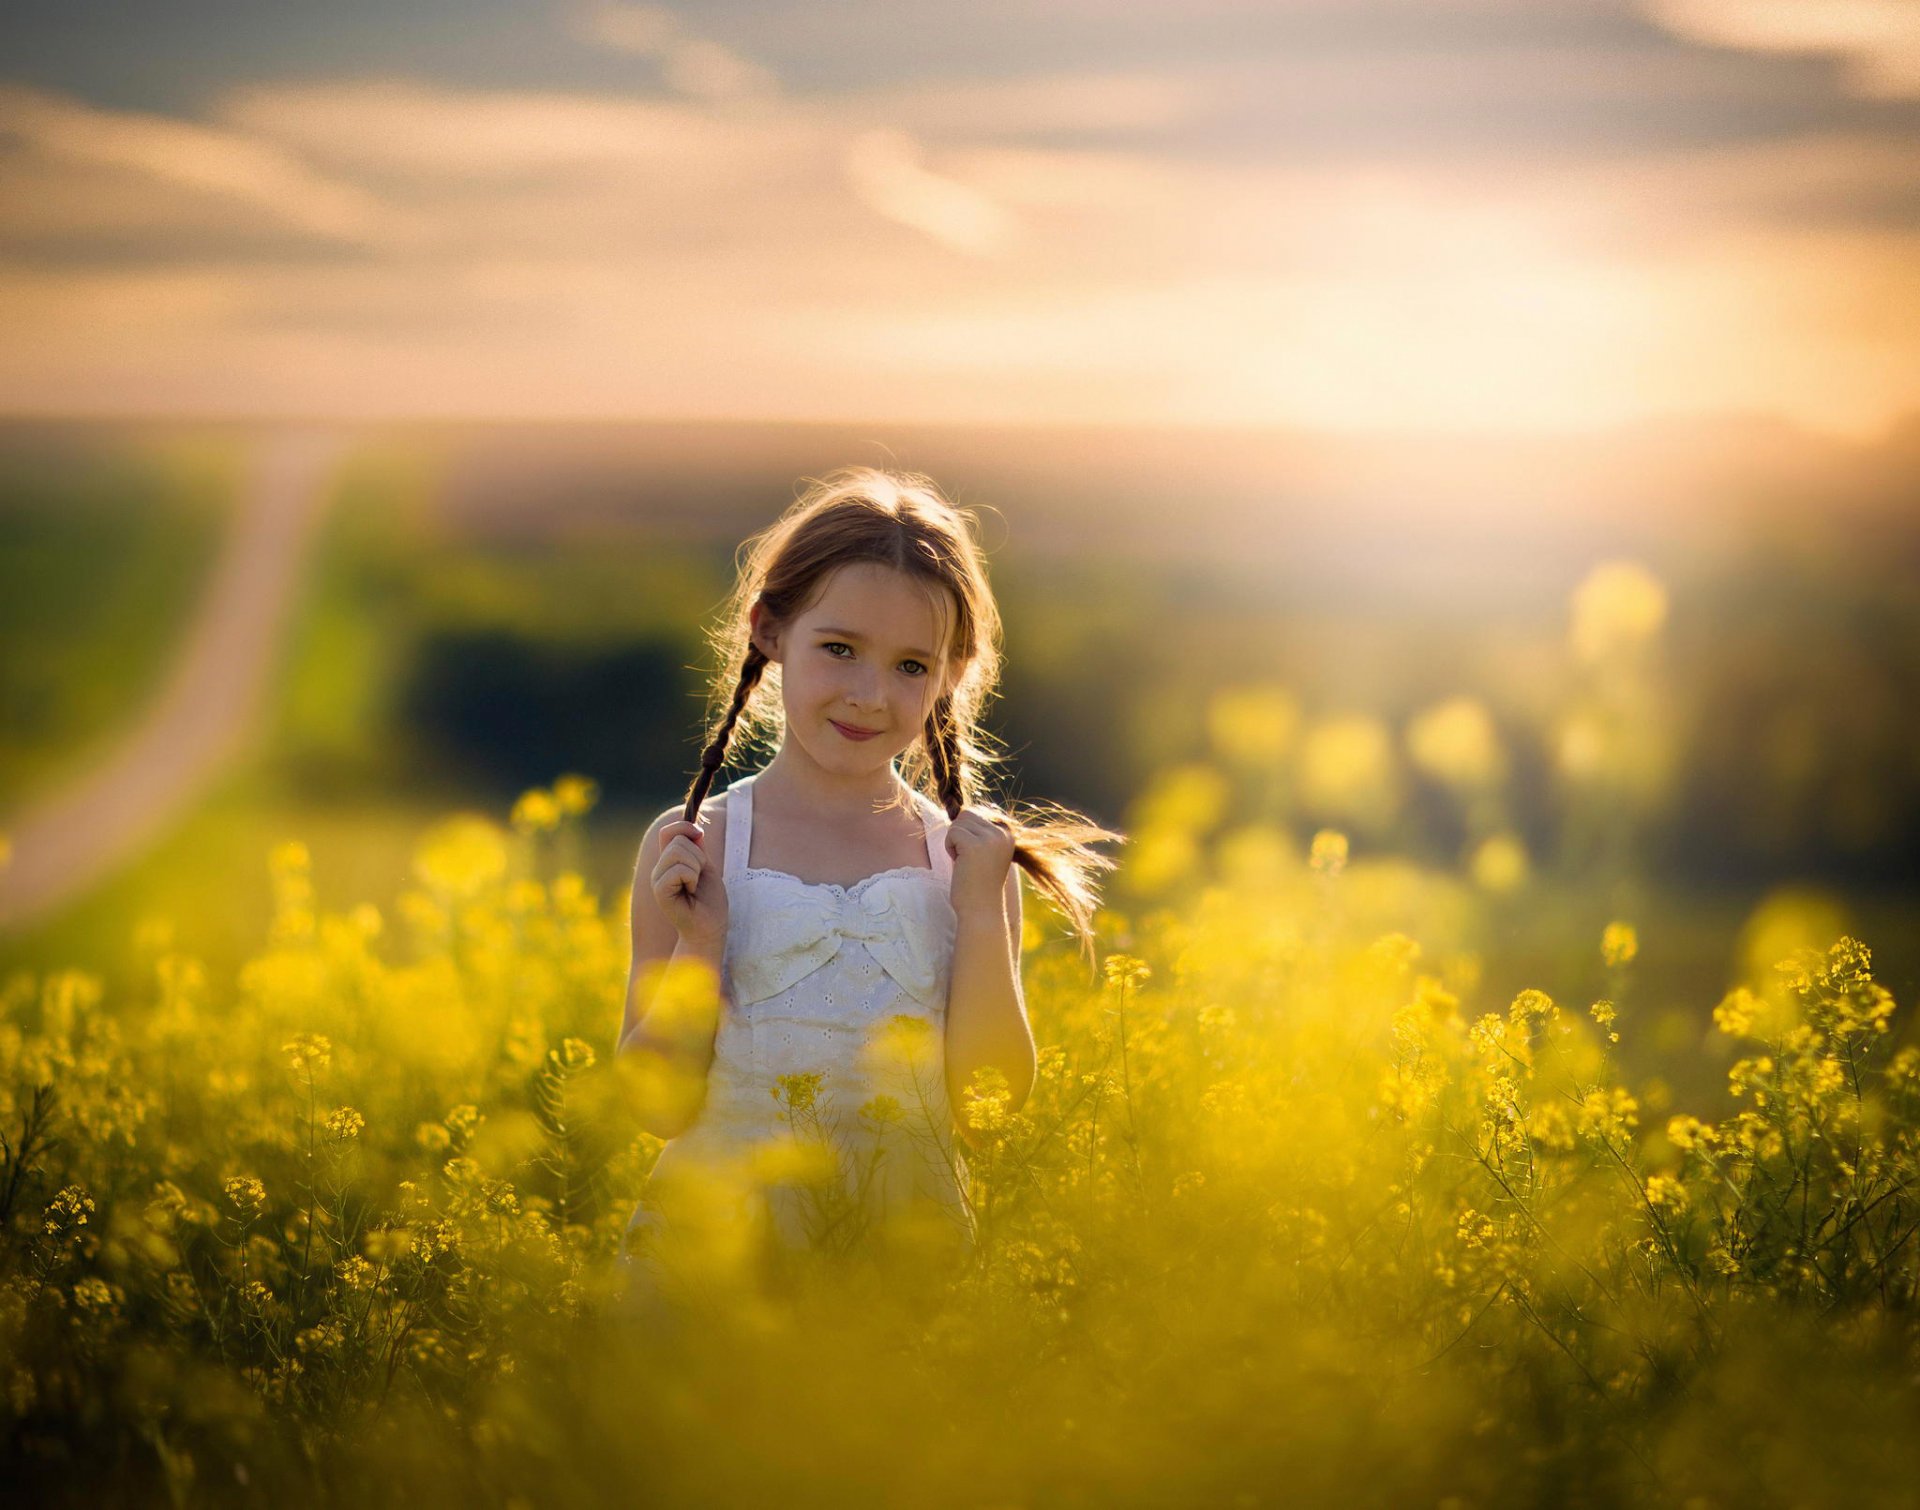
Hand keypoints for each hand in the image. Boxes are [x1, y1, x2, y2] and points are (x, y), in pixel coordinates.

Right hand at [651, 818, 728, 952]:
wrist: (710, 927)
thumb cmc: (709, 900)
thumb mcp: (705, 866)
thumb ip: (697, 847)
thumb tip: (694, 825)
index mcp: (668, 861)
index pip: (668, 831)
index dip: (685, 827)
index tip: (700, 836)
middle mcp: (659, 869)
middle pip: (678, 840)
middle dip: (698, 856)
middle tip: (699, 877)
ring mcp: (657, 879)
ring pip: (678, 852)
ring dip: (696, 868)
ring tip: (695, 885)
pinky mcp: (660, 891)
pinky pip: (678, 870)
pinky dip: (692, 878)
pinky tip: (691, 892)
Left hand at [945, 808, 1016, 917]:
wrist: (981, 910)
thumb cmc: (979, 885)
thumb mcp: (986, 853)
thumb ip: (980, 833)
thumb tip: (961, 811)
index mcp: (1008, 834)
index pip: (978, 814)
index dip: (968, 833)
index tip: (975, 857)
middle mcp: (1002, 833)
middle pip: (967, 814)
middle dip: (960, 835)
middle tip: (967, 859)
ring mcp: (990, 839)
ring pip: (958, 822)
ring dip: (954, 841)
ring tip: (965, 862)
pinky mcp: (974, 846)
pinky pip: (951, 832)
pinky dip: (949, 847)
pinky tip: (959, 864)